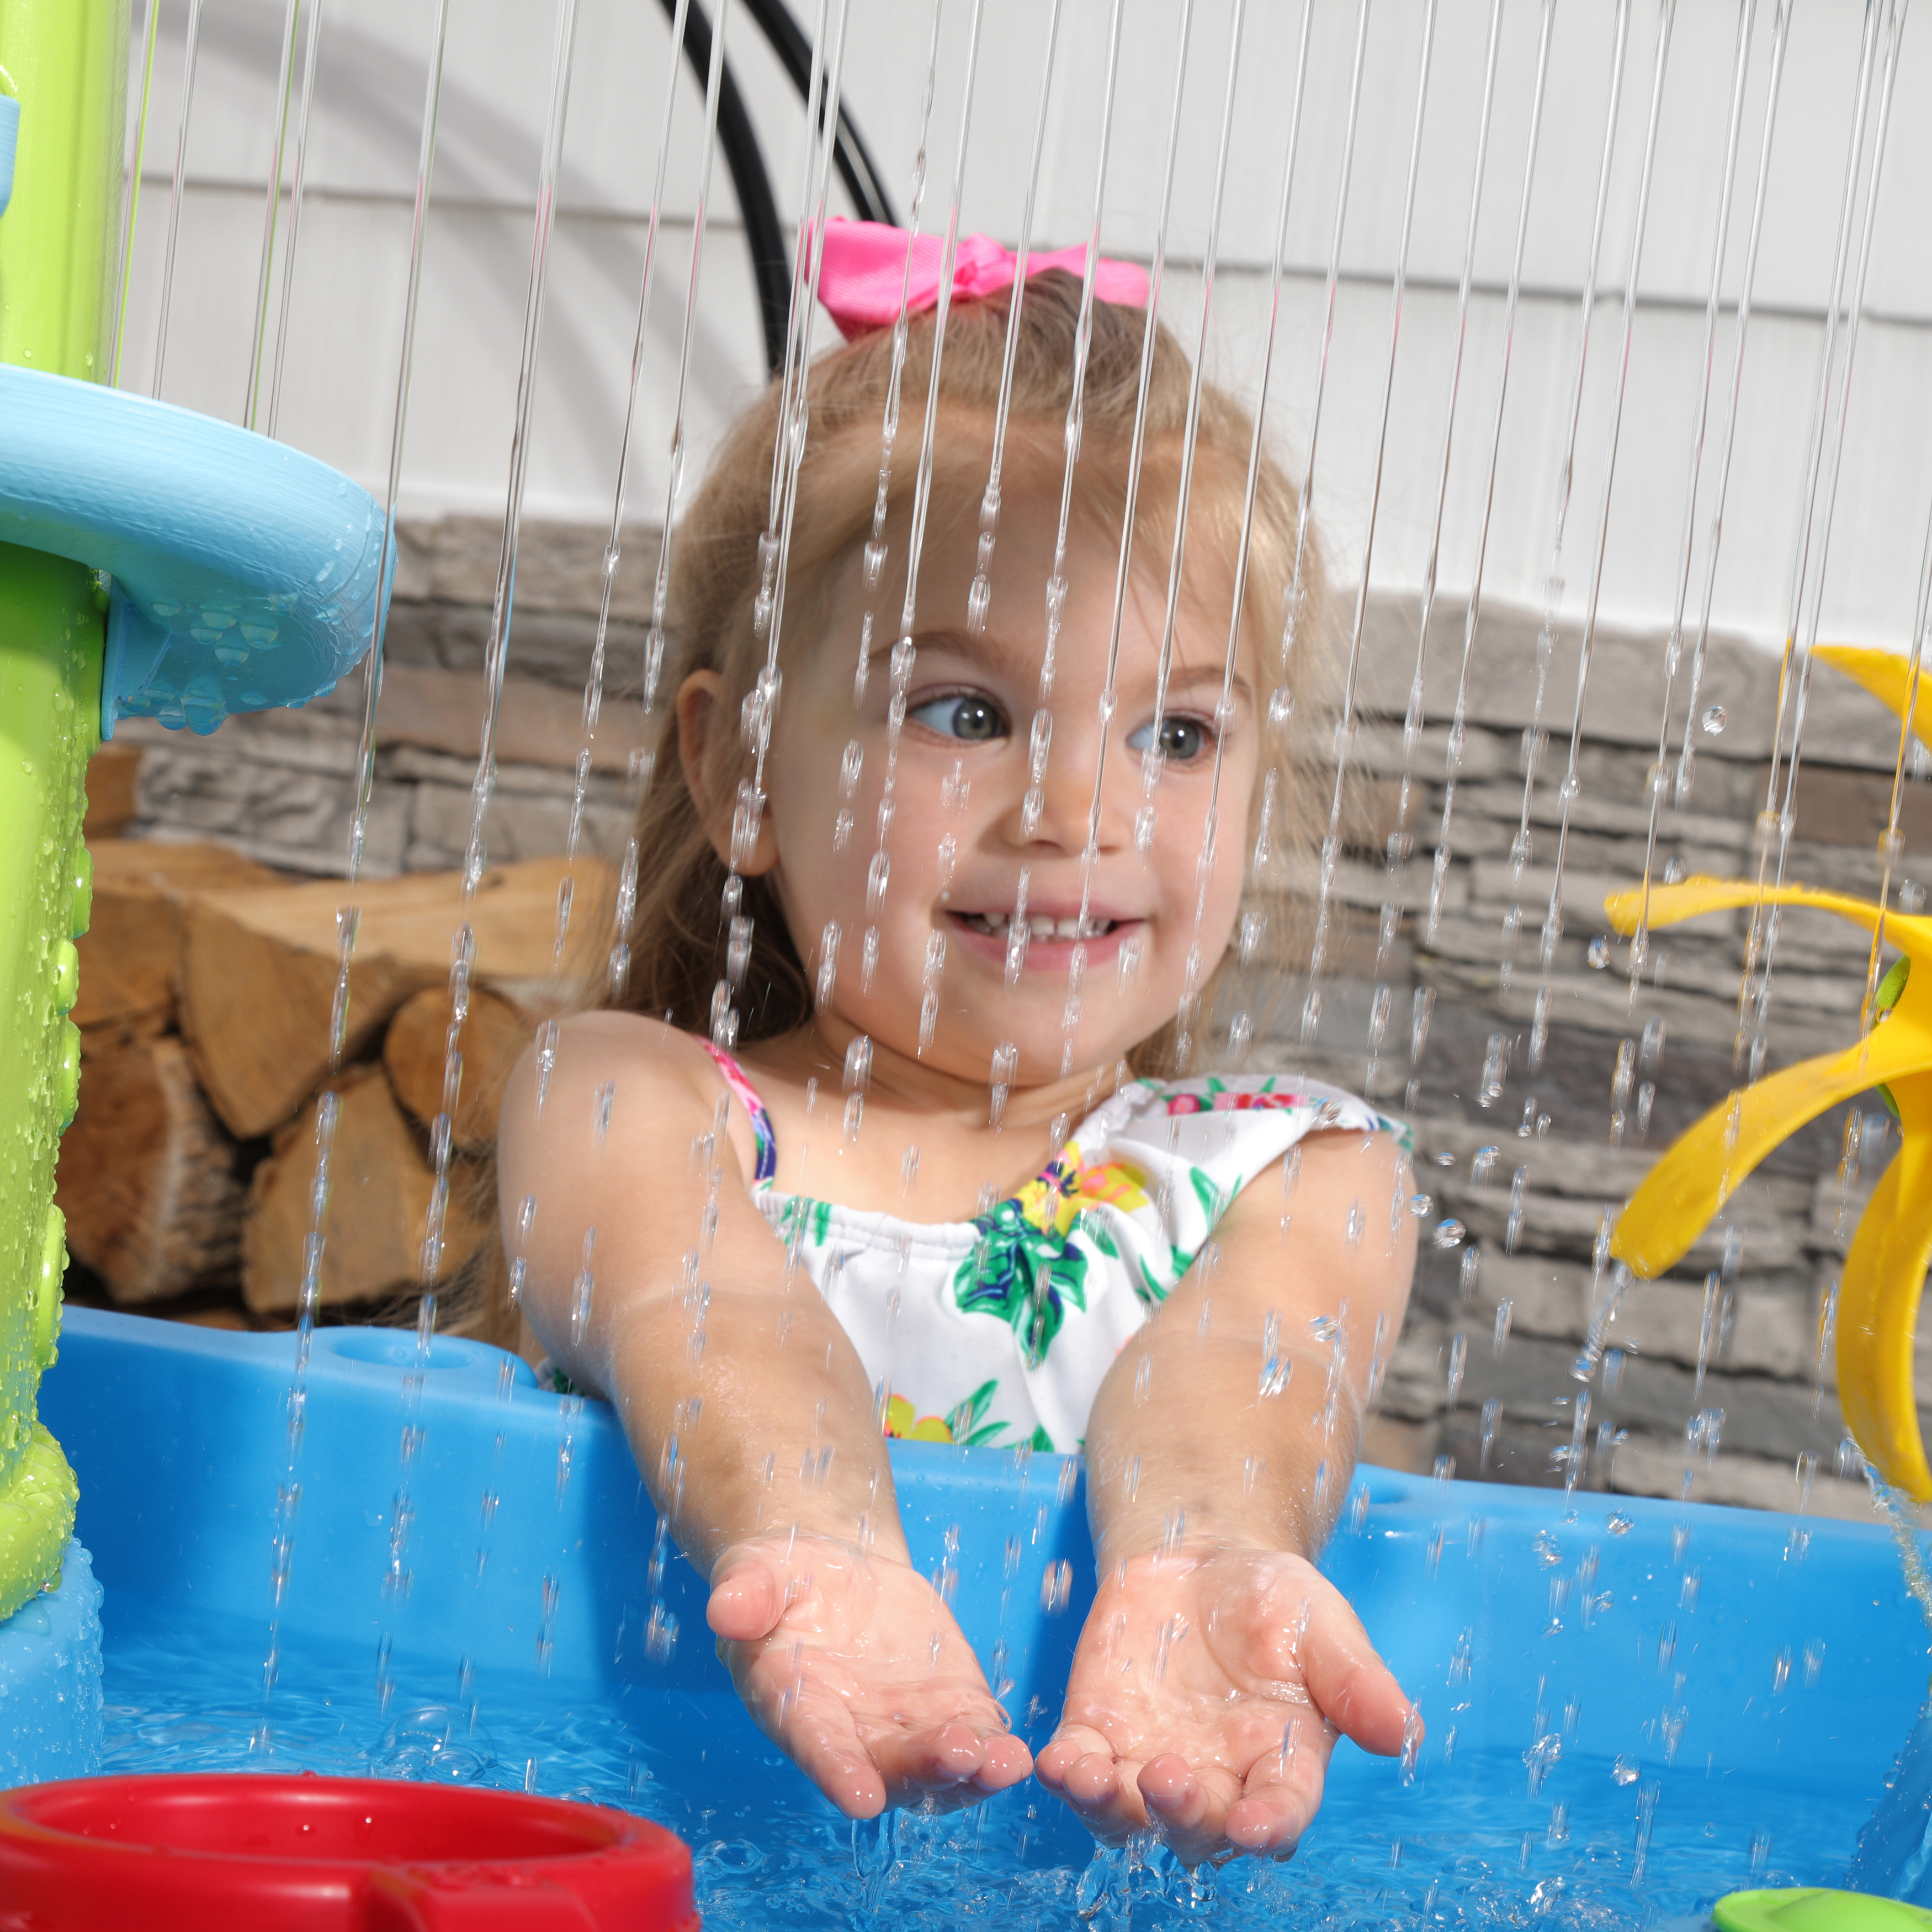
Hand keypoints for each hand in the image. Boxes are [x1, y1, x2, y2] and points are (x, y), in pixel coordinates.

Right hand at [707, 1532, 1033, 1818]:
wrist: (833, 1574)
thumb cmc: (781, 1580)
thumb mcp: (756, 1572)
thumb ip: (745, 1593)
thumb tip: (724, 1608)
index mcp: (797, 1706)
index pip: (816, 1744)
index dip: (837, 1770)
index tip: (861, 1795)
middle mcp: (853, 1733)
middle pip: (889, 1766)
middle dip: (924, 1768)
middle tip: (959, 1756)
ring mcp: (904, 1727)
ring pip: (938, 1768)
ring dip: (971, 1772)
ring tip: (1004, 1762)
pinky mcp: (948, 1706)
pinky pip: (974, 1739)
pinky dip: (995, 1751)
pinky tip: (1017, 1754)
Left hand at [1035, 1547, 1414, 1865]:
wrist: (1203, 1559)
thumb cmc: (1275, 1600)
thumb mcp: (1324, 1624)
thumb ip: (1356, 1679)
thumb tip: (1402, 1731)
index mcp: (1281, 1764)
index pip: (1280, 1811)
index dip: (1268, 1824)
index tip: (1254, 1825)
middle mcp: (1218, 1781)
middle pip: (1200, 1827)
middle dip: (1185, 1815)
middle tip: (1170, 1780)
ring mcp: (1151, 1764)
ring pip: (1129, 1817)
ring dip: (1110, 1809)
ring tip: (1093, 1779)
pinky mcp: (1100, 1734)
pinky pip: (1079, 1770)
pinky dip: (1065, 1774)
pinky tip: (1055, 1760)